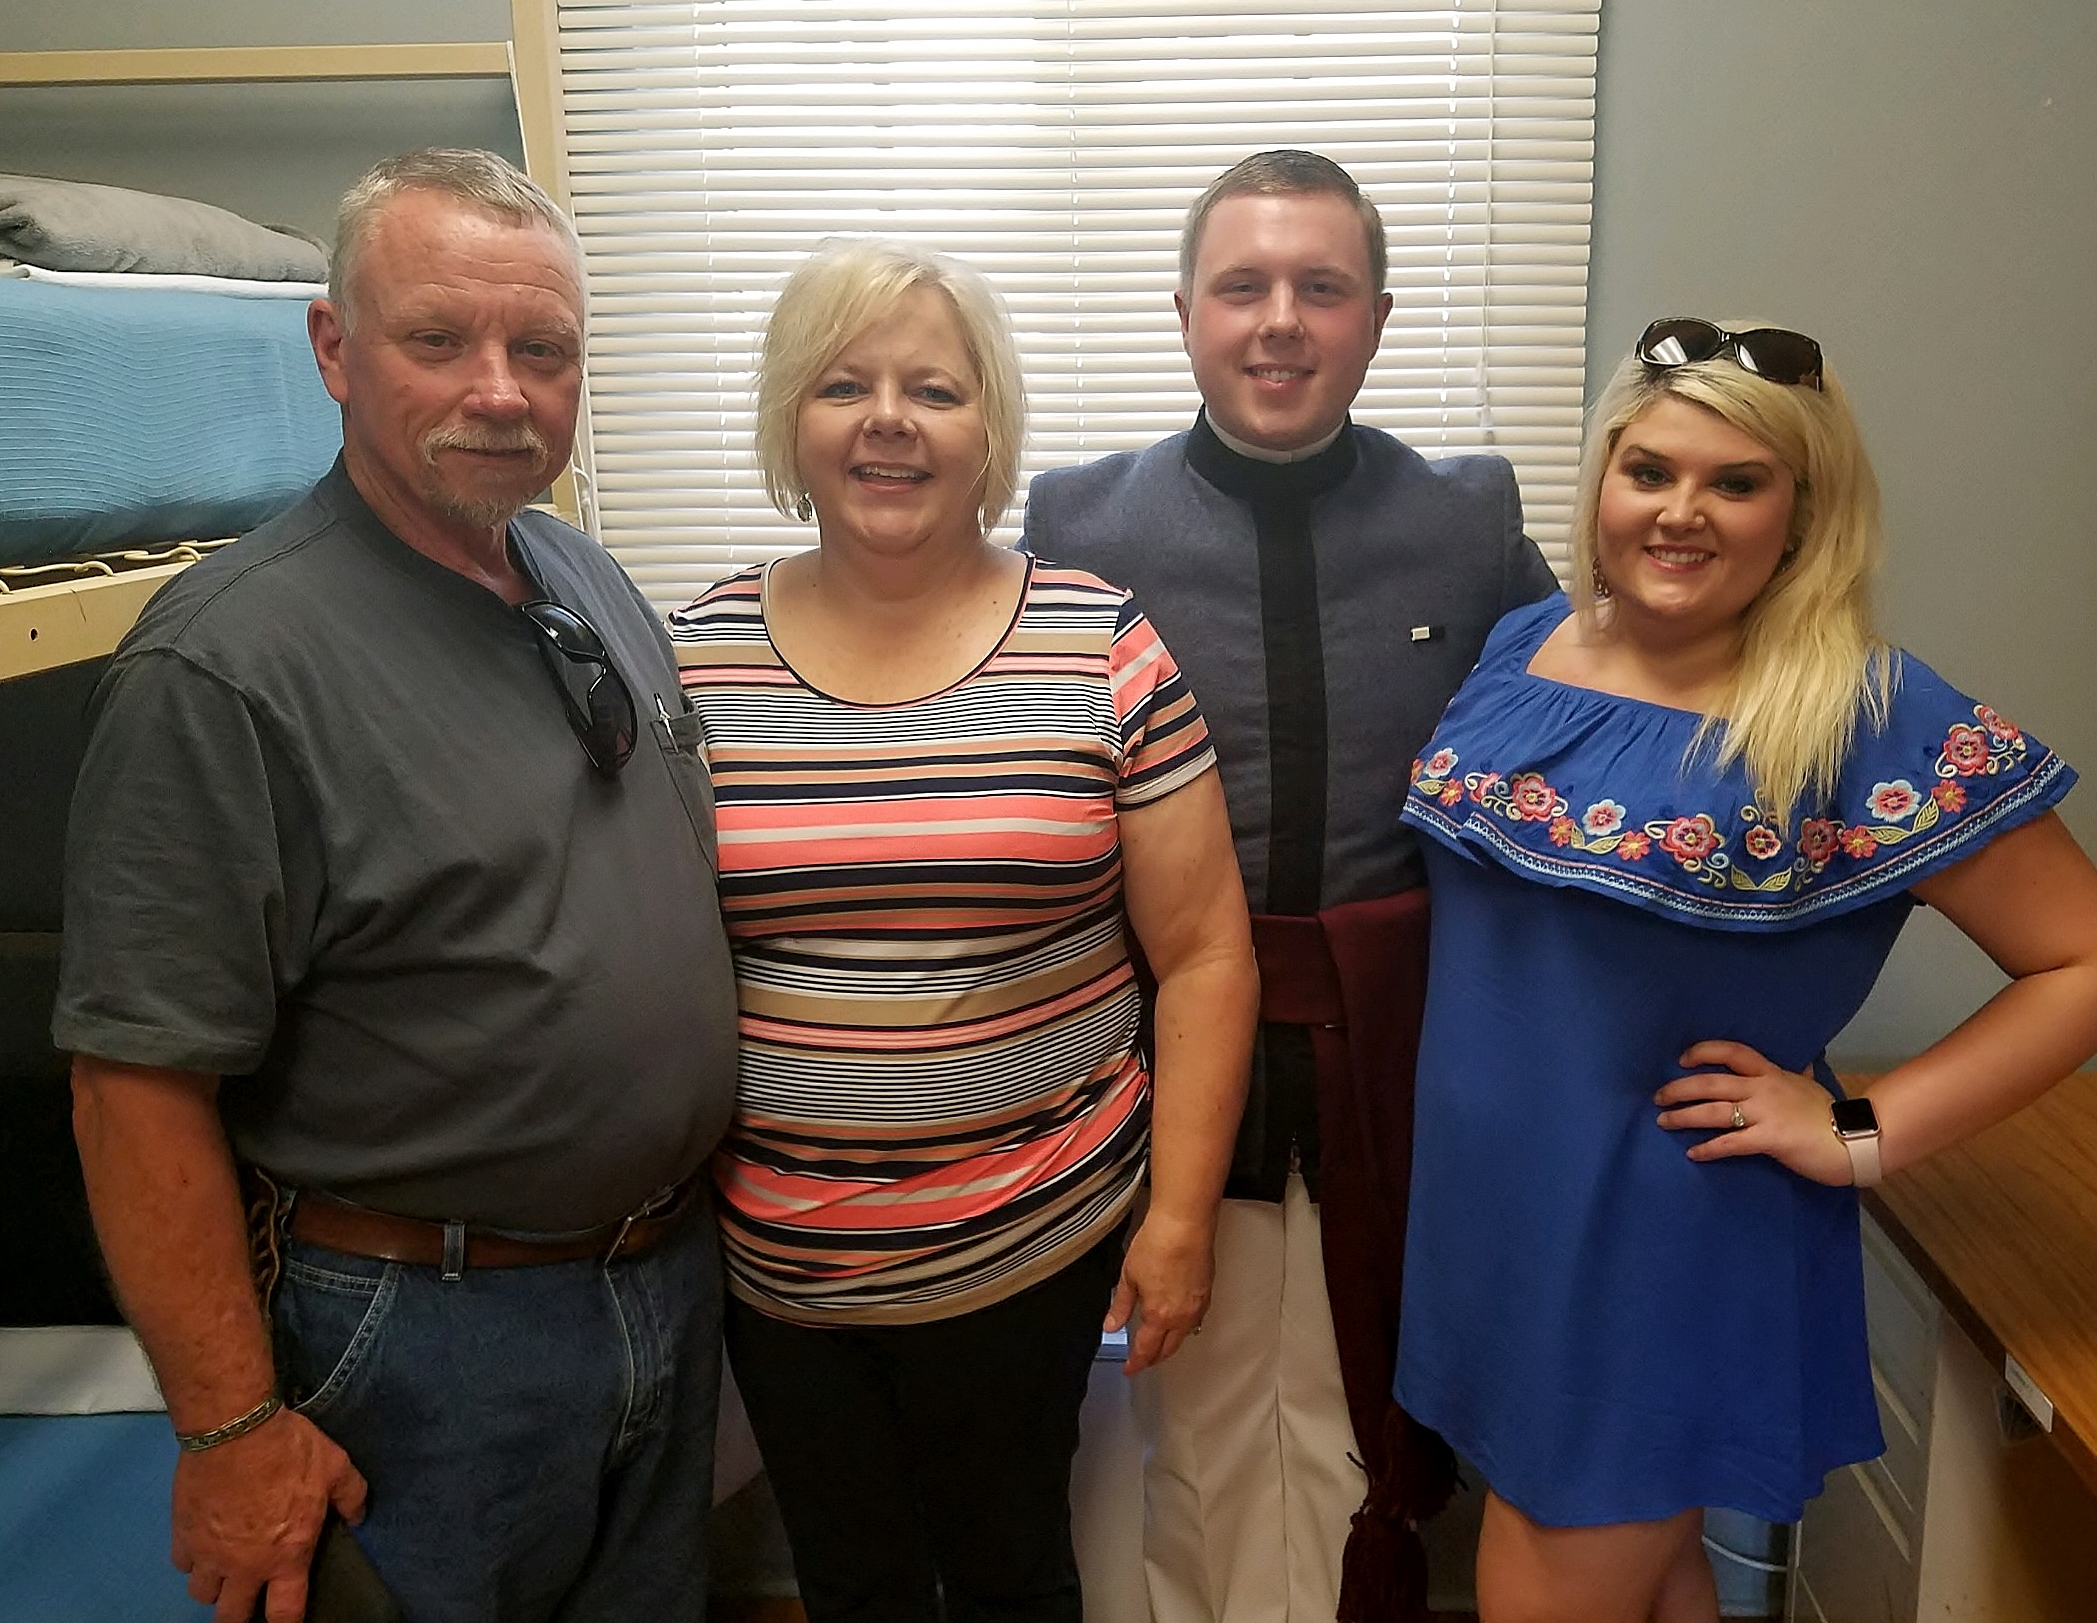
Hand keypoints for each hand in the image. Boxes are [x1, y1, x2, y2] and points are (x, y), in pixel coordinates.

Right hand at [172, 1406, 367, 1622]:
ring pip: (202, 1595)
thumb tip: (358, 1517)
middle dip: (239, 1617)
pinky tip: (202, 1545)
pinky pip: (182, 1565)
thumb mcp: (336, 1466)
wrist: (235, 1429)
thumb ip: (351, 1496)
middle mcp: (244, 1566)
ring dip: (214, 1588)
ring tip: (224, 1572)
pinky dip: (192, 1560)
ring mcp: (208, 1555)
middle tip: (248, 1601)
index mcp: (286, 1556)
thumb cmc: (290, 1450)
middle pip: (231, 1618)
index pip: (284, 1614)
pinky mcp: (181, 1536)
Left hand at [1104, 1207, 1213, 1375]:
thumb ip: (1121, 1306)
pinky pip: (1195, 1321)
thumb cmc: (1158, 1244)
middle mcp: (1181, 1317)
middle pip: (1168, 1349)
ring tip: (1158, 1344)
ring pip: (1183, 1337)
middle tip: (1142, 1360)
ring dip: (1170, 1345)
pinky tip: (1177, 1322)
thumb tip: (1111, 1326)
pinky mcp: (1206, 1294)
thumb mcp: (1129, 1276)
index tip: (1130, 1369)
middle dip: (1154, 1358)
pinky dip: (1184, 1328)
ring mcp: (1197, 1306)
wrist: (1185, 1224)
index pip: (1146, 1350)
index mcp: (1158, 1316)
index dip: (1136, 1363)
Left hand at [1654, 1040, 1855, 1186]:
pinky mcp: (1769, 1139)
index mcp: (1771, 1073)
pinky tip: (1693, 1153)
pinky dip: (1708, 1148)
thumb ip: (1797, 1075)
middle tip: (1658, 1097)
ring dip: (1683, 1116)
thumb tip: (1803, 1063)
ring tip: (1664, 1122)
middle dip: (1679, 1089)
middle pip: (1711, 1082)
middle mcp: (1763, 1088)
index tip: (1682, 1059)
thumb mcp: (1809, 1086)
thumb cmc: (1830, 1115)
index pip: (1732, 1051)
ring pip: (1713, 1110)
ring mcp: (1766, 1113)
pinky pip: (1730, 1142)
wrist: (1855, 1140)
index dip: (1703, 1051)